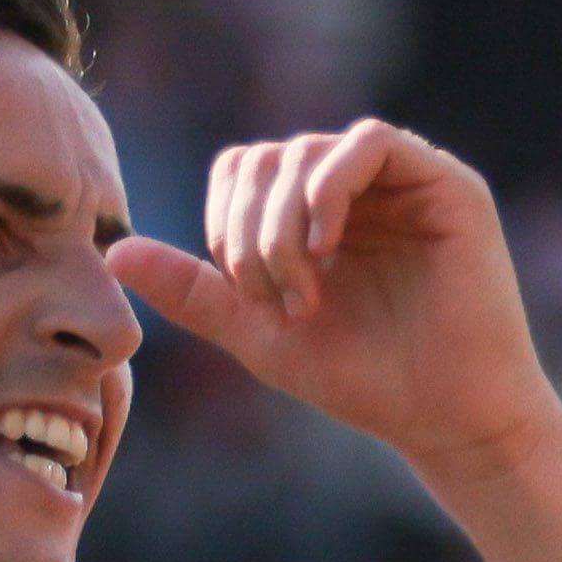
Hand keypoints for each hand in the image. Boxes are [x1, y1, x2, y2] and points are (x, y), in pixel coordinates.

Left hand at [117, 122, 561, 483]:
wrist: (447, 418)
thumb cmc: (364, 381)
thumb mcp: (260, 336)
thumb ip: (195, 292)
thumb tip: (114, 251)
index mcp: (312, 214)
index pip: (242, 172)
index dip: (225, 222)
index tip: (243, 293)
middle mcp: (355, 187)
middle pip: (266, 158)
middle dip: (250, 231)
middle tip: (273, 300)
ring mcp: (401, 180)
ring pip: (308, 149)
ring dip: (284, 221)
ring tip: (302, 289)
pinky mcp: (444, 183)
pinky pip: (369, 142)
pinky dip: (330, 187)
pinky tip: (326, 247)